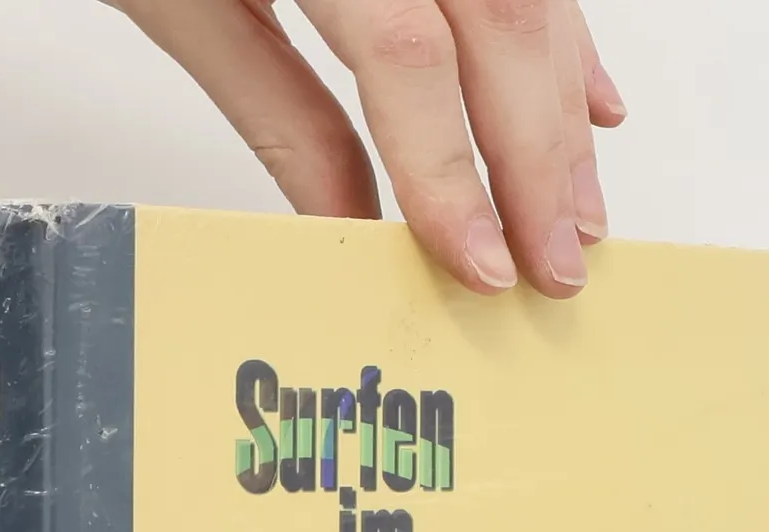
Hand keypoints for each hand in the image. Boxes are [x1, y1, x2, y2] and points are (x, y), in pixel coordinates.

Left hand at [107, 0, 625, 299]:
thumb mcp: (182, 5)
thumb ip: (278, 116)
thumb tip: (350, 224)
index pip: (408, 56)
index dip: (451, 173)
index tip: (479, 263)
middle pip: (502, 25)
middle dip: (536, 161)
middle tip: (551, 268)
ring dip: (563, 114)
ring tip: (576, 214)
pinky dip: (566, 42)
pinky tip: (587, 106)